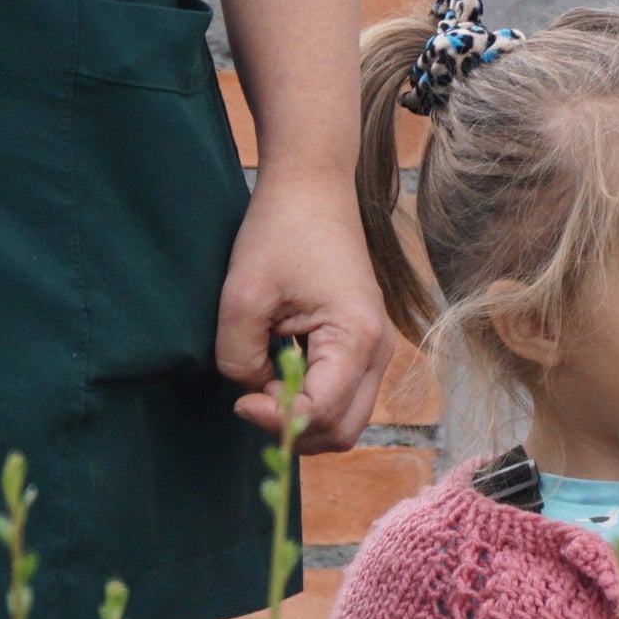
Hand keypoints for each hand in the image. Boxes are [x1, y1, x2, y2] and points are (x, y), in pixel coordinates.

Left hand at [216, 170, 392, 452]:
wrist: (312, 187)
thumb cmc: (281, 231)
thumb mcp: (242, 296)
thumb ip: (239, 359)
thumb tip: (252, 391)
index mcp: (357, 337)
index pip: (322, 414)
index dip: (277, 421)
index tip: (238, 401)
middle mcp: (379, 351)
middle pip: (343, 431)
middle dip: (293, 430)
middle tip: (250, 400)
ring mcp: (377, 350)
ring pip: (345, 419)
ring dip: (302, 418)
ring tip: (264, 384)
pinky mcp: (363, 345)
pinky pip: (343, 396)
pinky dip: (311, 401)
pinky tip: (279, 372)